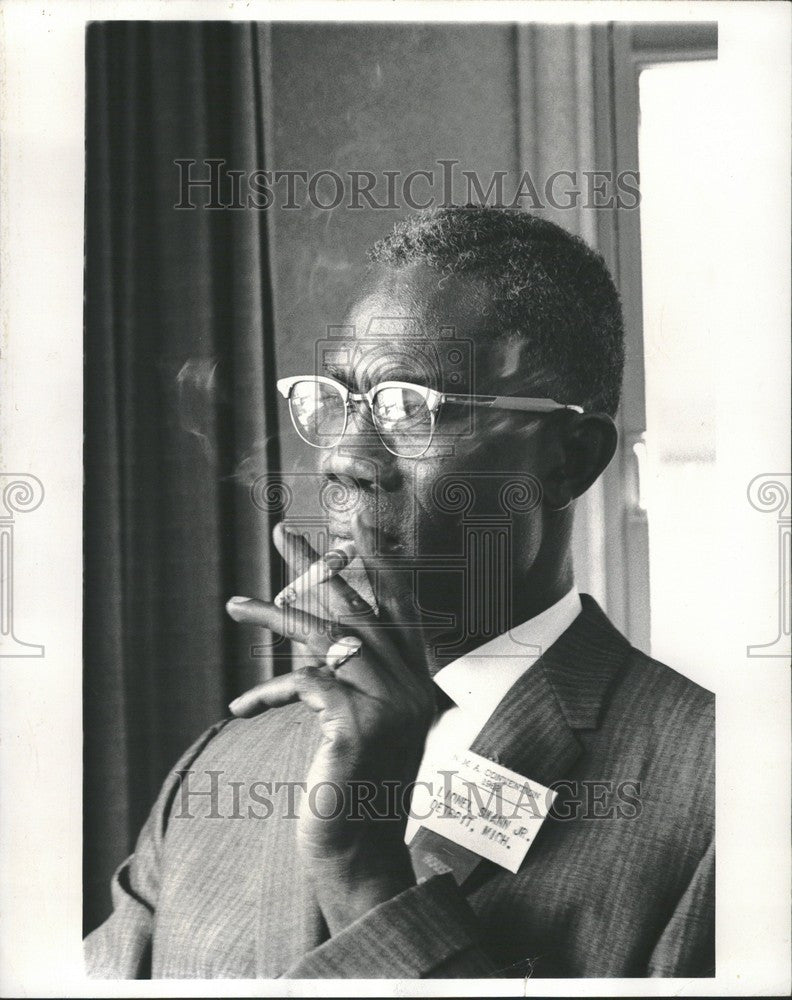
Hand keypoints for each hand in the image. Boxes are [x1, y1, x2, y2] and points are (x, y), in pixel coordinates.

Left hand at [225, 512, 435, 931]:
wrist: (359, 859)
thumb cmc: (349, 792)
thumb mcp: (352, 727)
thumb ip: (344, 681)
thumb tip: (310, 641)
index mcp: (416, 684)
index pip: (399, 607)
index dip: (379, 561)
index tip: (357, 521)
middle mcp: (412, 688)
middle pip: (359, 607)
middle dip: (317, 565)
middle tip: (281, 532)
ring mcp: (390, 706)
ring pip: (328, 636)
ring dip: (275, 615)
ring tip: (234, 604)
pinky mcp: (358, 725)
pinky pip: (305, 683)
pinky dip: (269, 690)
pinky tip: (243, 708)